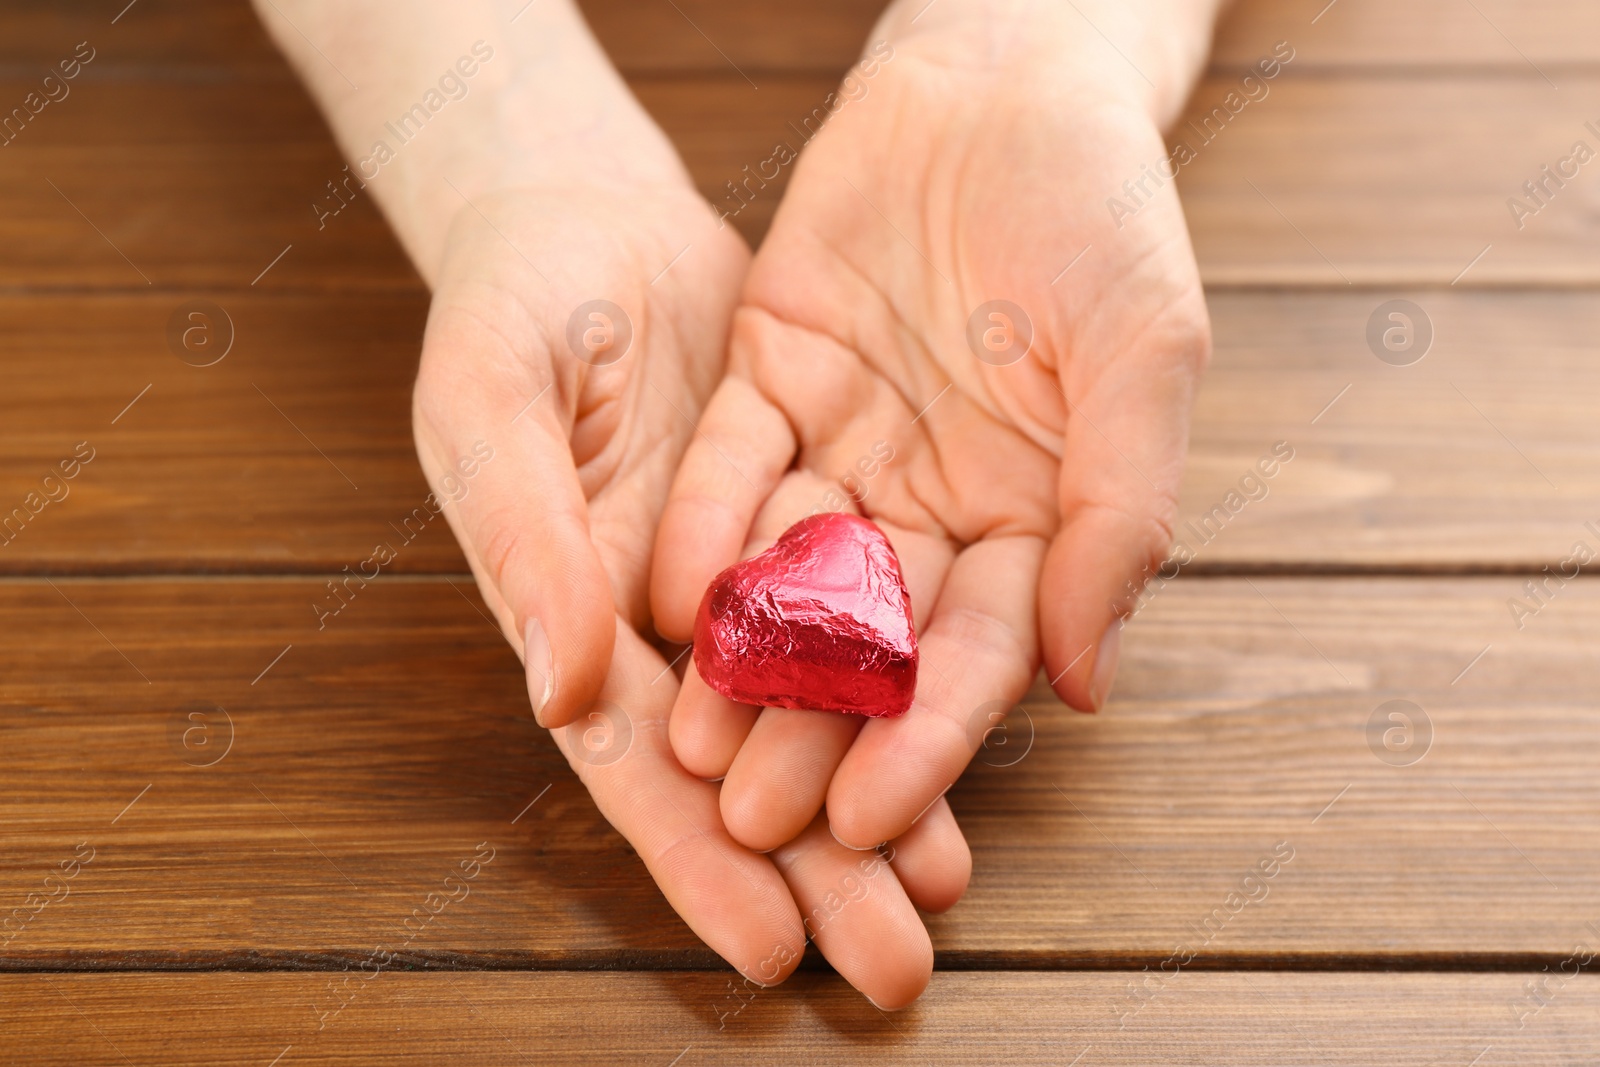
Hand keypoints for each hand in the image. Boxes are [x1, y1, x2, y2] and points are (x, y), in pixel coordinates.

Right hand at [414, 180, 959, 1005]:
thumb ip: (525, 546)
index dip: (697, 860)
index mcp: (575, 615)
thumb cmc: (510, 307)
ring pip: (818, 706)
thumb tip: (566, 687)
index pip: (639, 764)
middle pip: (743, 768)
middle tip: (895, 965)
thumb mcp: (491, 406)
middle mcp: (662, 622)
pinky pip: (864, 605)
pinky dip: (908, 671)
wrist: (587, 215)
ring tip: (944, 886)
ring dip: (878, 795)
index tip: (771, 948)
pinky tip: (957, 734)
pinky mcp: (802, 511)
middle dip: (815, 870)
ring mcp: (739, 573)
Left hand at [651, 0, 1212, 871]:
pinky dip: (702, 528)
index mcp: (1033, 521)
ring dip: (741, 656)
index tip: (875, 815)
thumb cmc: (1105, 212)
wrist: (1006, 81)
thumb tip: (1085, 682)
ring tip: (692, 740)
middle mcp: (932, 505)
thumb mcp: (1147, 356)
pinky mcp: (771, 383)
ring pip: (786, 572)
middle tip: (756, 816)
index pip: (976, 652)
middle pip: (867, 639)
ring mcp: (847, 448)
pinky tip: (666, 597)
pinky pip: (732, 467)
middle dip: (814, 729)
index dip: (927, 738)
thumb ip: (1120, 514)